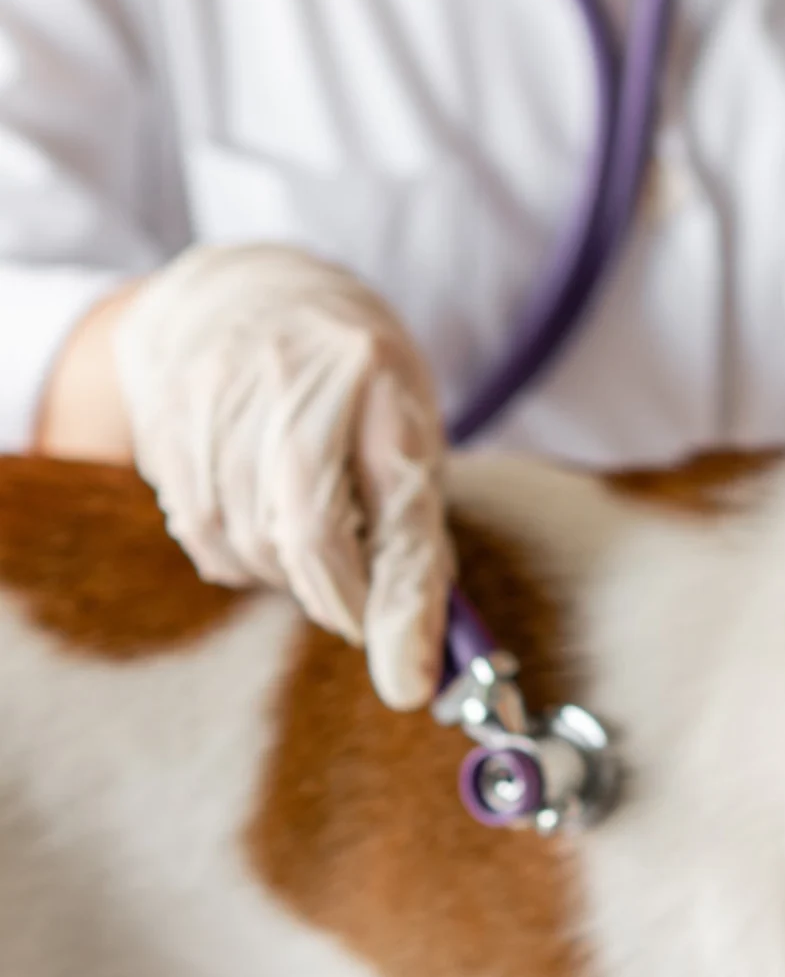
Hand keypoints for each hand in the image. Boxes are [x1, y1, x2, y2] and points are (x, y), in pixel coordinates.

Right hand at [111, 244, 453, 709]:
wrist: (250, 290)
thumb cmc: (355, 376)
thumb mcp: (409, 426)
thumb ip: (416, 525)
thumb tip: (426, 648)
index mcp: (381, 378)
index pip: (397, 511)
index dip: (404, 607)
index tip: (410, 687)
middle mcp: (296, 378)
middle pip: (309, 538)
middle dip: (341, 598)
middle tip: (359, 604)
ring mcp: (220, 393)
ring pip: (248, 545)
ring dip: (287, 574)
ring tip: (312, 540)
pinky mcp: (167, 419)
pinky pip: (202, 534)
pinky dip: (239, 556)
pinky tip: (259, 521)